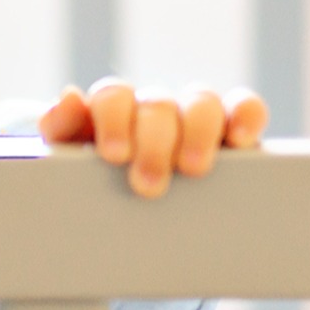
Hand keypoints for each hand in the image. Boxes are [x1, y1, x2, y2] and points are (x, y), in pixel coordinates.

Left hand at [39, 78, 266, 198]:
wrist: (128, 214)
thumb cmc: (97, 182)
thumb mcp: (71, 162)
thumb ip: (63, 129)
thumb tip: (68, 96)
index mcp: (115, 109)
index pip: (114, 95)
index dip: (114, 119)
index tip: (113, 155)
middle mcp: (155, 107)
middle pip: (158, 105)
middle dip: (153, 143)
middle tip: (147, 185)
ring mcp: (195, 116)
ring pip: (201, 102)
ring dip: (196, 132)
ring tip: (192, 169)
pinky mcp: (232, 131)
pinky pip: (244, 108)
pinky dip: (246, 115)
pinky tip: (241, 138)